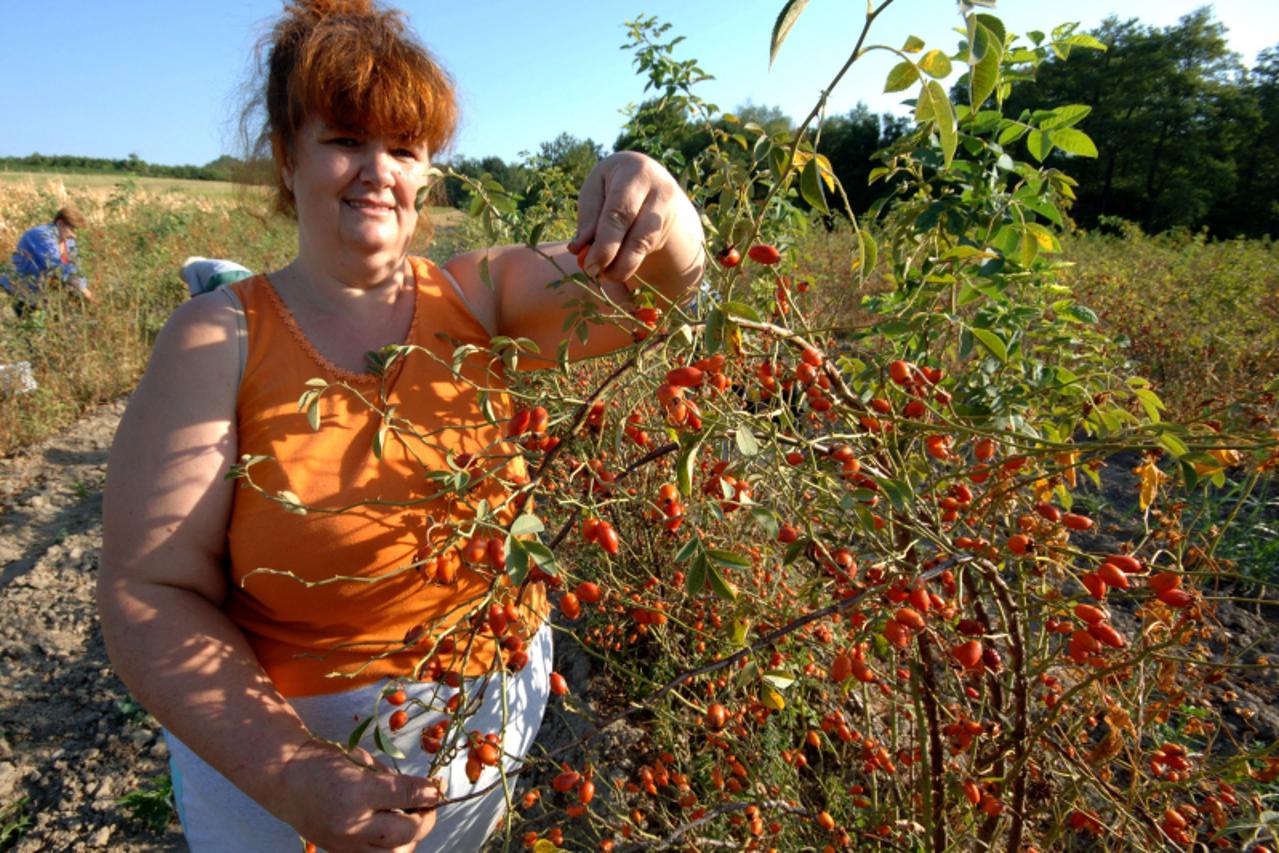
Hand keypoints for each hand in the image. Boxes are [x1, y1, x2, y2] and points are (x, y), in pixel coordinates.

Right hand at [275, 737, 443, 852]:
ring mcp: (345, 844)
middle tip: (427, 807)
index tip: (436, 788)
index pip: (407, 795)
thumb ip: (393, 779)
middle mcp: (352, 824)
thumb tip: (423, 790)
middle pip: (406, 833)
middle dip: (425, 820)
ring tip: (410, 821)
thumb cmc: (324, 762)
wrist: (284, 780)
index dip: (428, 792)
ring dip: (410, 839)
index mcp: (357, 791)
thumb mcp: (363, 760)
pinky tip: (391, 833)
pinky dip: (390, 848)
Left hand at [567, 151, 701, 285]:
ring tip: (604, 274)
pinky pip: (651, 249)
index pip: (618, 212)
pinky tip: (617, 269)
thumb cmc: (613, 186)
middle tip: (593, 273)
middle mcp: (660, 186)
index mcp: (634, 170)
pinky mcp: (675, 225)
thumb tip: (578, 248)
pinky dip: (631, 263)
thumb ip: (589, 217)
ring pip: (646, 244)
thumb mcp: (596, 191)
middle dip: (612, 255)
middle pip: (636, 230)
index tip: (587, 264)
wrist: (652, 181)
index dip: (603, 243)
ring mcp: (671, 207)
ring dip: (622, 265)